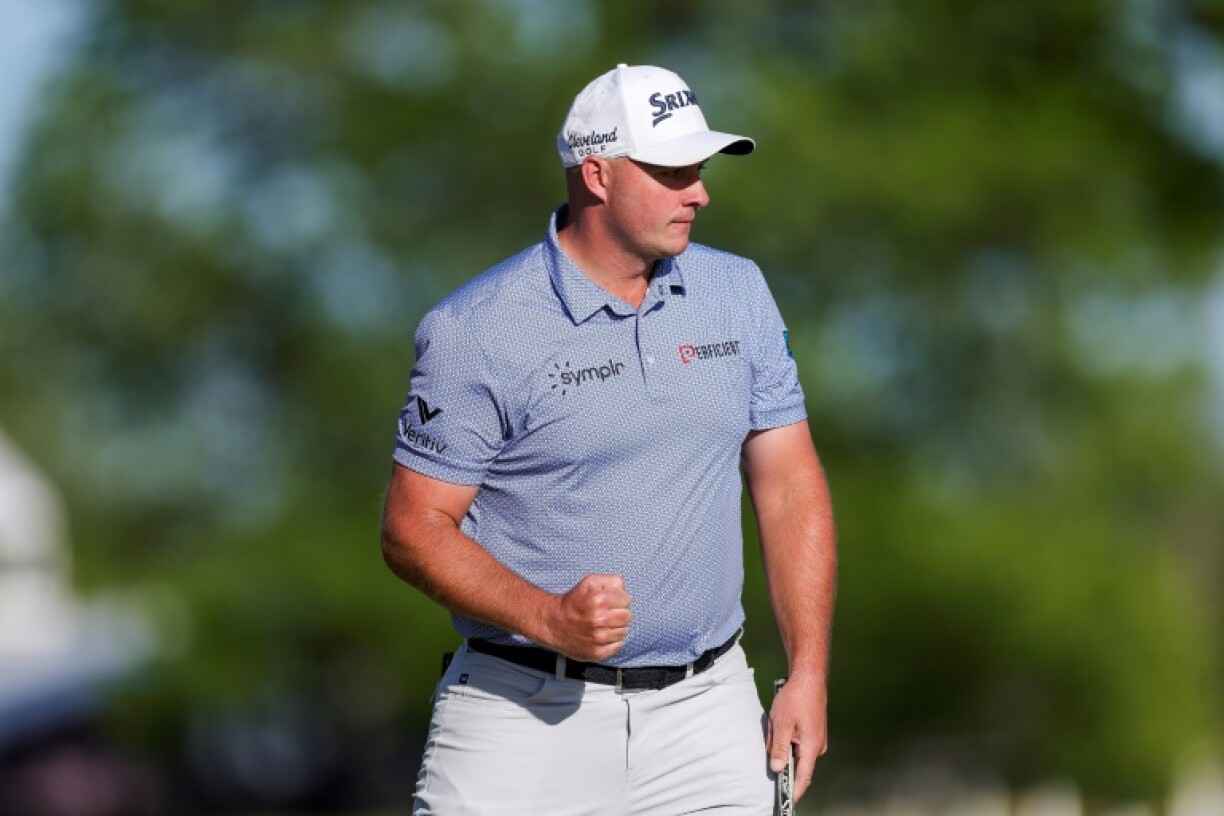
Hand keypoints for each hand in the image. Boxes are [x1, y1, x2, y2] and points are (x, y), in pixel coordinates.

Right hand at [543, 574, 631, 661]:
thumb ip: (611, 581)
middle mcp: (599, 619)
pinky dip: (612, 641)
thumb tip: (624, 590)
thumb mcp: (589, 582)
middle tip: (606, 614)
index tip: (608, 602)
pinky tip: (601, 635)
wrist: (553, 623)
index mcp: (599, 600)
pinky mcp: (597, 652)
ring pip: (624, 631)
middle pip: (627, 616)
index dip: (618, 600)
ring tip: (602, 625)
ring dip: (615, 628)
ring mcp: (598, 638)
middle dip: (619, 613)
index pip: (627, 600)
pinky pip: (618, 646)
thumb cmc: (574, 602)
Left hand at [767, 672, 827, 801]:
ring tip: (778, 720)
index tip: (786, 801)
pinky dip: (786, 735)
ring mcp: (816, 739)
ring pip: (794, 750)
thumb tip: (776, 768)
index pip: (803, 778)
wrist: (809, 677)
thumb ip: (778, 748)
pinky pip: (797, 741)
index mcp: (811, 747)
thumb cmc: (796, 698)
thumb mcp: (781, 723)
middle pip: (796, 763)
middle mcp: (817, 746)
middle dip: (780, 754)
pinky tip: (782, 719)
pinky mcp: (813, 732)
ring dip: (782, 742)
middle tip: (773, 733)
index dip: (794, 791)